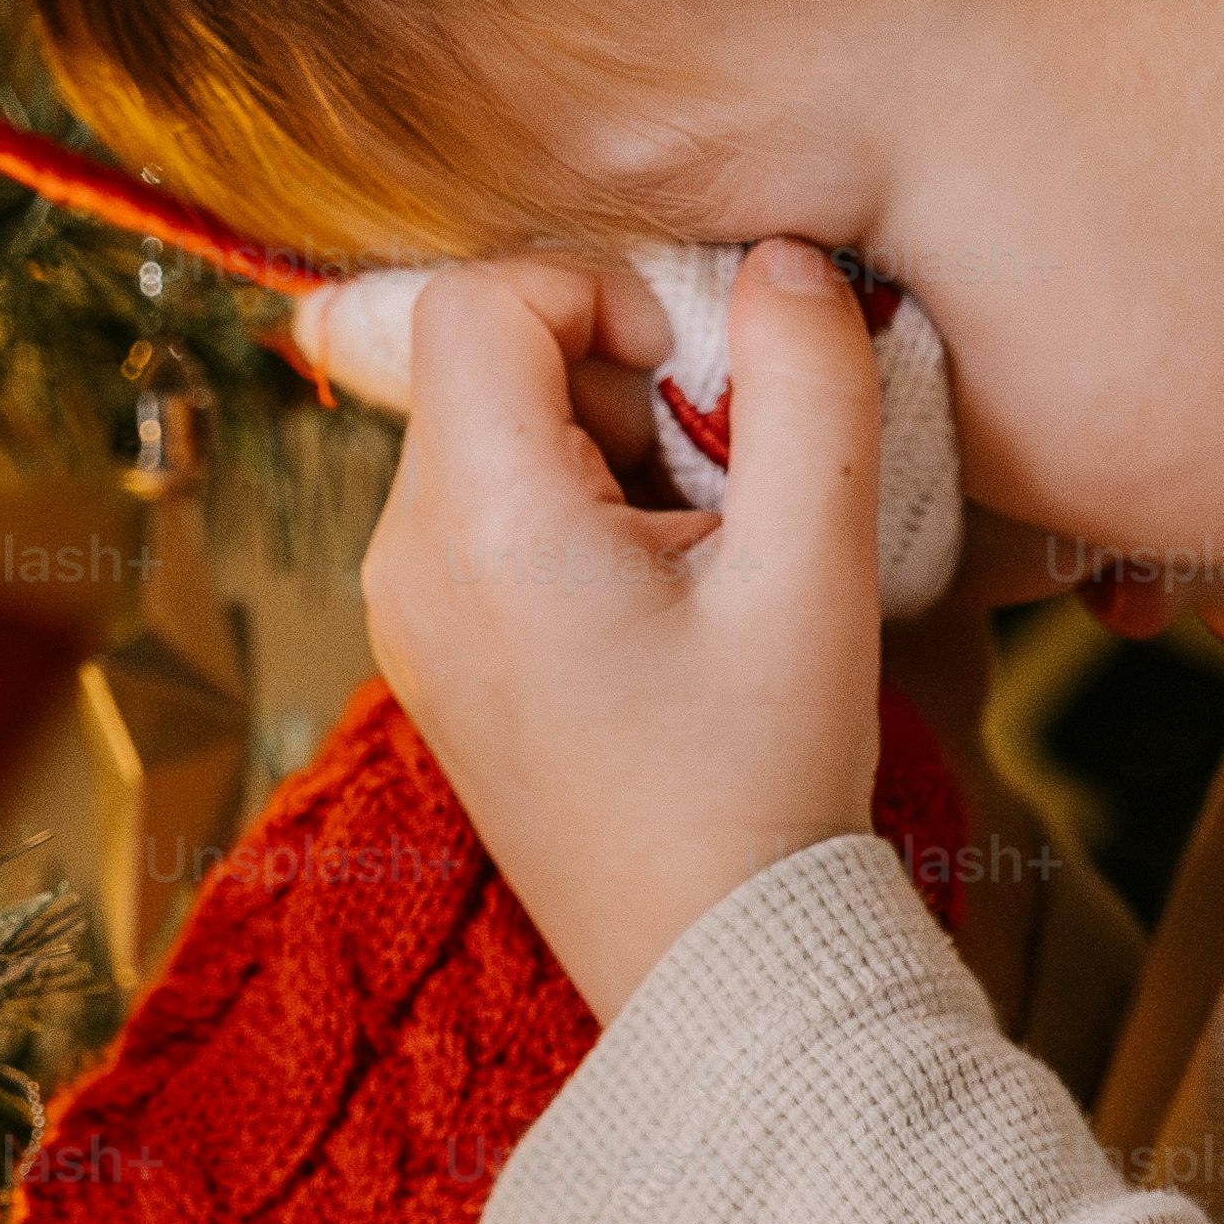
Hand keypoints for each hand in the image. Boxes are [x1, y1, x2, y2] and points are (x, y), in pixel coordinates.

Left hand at [363, 236, 886, 1022]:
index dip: (595, 297)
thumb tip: (780, 262)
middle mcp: (405, 562)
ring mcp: (405, 614)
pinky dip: (571, 511)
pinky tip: (658, 598)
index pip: (477, 301)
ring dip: (599, 446)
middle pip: (481, 363)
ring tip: (697, 551)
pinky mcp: (430, 654)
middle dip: (609, 380)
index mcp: (480, 527)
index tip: (689, 382)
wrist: (713, 961)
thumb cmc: (761, 782)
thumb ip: (808, 386)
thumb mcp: (818, 569)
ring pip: (485, 433)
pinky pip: (483, 514)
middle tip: (719, 480)